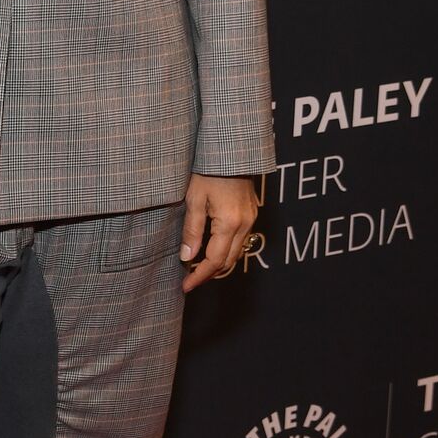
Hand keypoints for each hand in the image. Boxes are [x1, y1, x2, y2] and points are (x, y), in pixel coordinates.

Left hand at [179, 173, 257, 292]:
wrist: (231, 151)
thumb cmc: (209, 170)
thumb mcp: (194, 200)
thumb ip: (192, 231)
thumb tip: (187, 257)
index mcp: (230, 224)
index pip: (214, 261)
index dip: (199, 277)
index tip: (185, 287)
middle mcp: (245, 225)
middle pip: (228, 262)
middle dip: (208, 274)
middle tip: (189, 280)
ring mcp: (251, 219)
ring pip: (236, 253)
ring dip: (218, 264)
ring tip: (197, 268)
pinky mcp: (251, 213)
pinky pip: (240, 241)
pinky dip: (226, 251)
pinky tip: (211, 249)